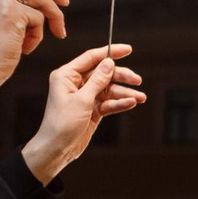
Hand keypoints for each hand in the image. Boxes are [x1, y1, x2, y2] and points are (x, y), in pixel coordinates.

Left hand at [20, 48, 141, 181]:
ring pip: (109, 89)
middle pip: (103, 74)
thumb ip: (98, 80)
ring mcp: (85, 97)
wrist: (57, 149)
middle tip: (137, 80)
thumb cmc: (61, 124)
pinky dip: (120, 103)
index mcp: (66, 75)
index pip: (91, 58)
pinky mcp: (92, 110)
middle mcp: (75, 84)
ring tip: (140, 97)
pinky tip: (131, 103)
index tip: (127, 49)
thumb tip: (109, 62)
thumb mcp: (82, 100)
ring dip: (124, 93)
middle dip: (121, 77)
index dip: (110, 52)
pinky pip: (109, 103)